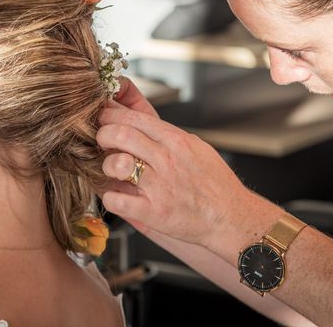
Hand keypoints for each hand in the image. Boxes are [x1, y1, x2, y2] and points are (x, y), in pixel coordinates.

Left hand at [97, 77, 251, 249]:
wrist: (232, 217)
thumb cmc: (215, 184)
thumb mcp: (196, 147)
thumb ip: (169, 135)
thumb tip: (141, 123)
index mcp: (176, 141)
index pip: (135, 117)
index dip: (112, 116)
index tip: (104, 119)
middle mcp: (167, 159)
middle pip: (121, 134)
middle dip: (103, 134)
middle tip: (100, 141)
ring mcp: (160, 186)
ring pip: (116, 163)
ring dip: (106, 165)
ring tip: (109, 169)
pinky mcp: (154, 213)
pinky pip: (118, 200)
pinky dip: (110, 197)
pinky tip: (115, 196)